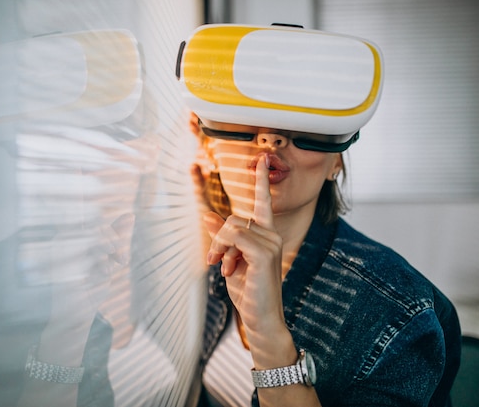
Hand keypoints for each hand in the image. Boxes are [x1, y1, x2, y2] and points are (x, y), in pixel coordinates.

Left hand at [203, 155, 284, 336]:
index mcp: (266, 235)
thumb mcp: (230, 260)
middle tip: (213, 262)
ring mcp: (271, 243)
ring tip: (223, 269)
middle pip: (235, 218)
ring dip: (220, 248)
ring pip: (232, 227)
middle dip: (218, 238)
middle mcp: (271, 235)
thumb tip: (206, 214)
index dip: (261, 180)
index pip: (263, 201)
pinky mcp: (265, 253)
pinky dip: (225, 251)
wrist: (260, 318)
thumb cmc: (248, 291)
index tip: (261, 158)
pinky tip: (229, 269)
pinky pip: (235, 237)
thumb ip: (221, 237)